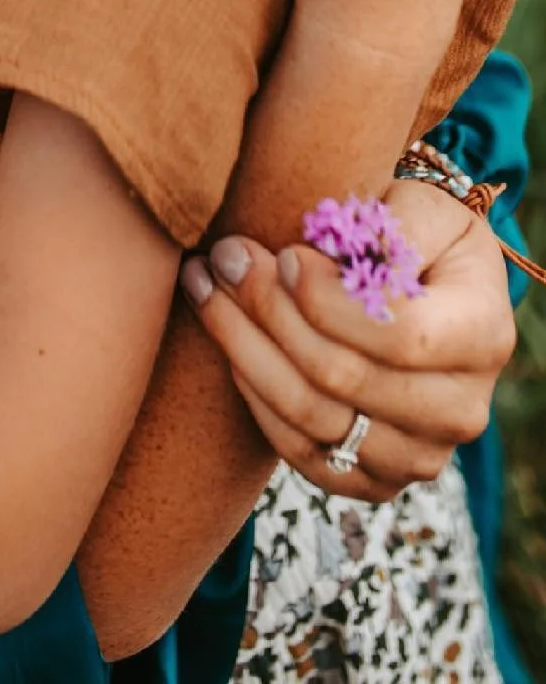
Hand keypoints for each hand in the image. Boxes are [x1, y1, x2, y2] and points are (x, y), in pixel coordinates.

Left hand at [181, 179, 513, 500]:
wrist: (427, 288)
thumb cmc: (417, 236)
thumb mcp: (420, 208)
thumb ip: (383, 224)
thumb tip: (315, 256)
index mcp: (482, 335)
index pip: (398, 334)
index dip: (327, 298)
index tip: (283, 255)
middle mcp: (460, 409)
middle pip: (341, 377)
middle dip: (267, 310)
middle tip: (222, 256)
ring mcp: (419, 454)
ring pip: (310, 417)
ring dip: (242, 346)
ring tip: (203, 284)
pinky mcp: (374, 478)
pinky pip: (299, 451)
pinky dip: (253, 394)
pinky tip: (226, 340)